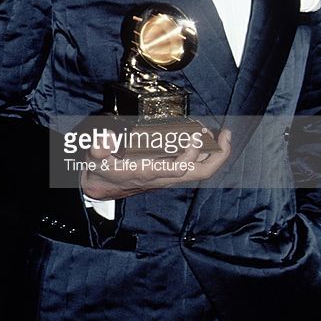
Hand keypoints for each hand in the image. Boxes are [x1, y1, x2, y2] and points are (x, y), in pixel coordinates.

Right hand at [81, 119, 231, 199]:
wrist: (101, 187)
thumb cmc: (102, 170)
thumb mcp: (94, 159)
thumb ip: (98, 148)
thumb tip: (105, 139)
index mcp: (149, 172)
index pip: (178, 168)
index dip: (191, 153)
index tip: (195, 133)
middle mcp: (164, 176)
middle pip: (200, 173)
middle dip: (218, 157)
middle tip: (225, 135)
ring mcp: (170, 175)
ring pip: (201, 170)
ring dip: (215, 154)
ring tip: (222, 134)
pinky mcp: (170, 171)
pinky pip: (195, 165)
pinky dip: (206, 153)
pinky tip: (209, 139)